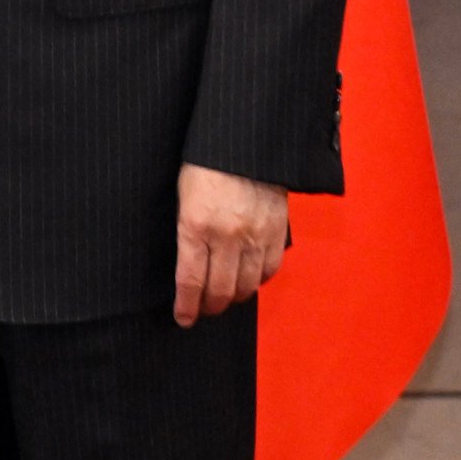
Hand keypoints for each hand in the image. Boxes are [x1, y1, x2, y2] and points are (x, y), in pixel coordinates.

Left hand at [173, 164, 290, 325]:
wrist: (245, 141)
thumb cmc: (206, 162)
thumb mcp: (183, 194)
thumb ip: (186, 230)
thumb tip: (187, 264)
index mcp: (195, 225)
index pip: (190, 281)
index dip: (186, 307)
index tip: (183, 318)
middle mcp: (226, 236)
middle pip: (219, 291)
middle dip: (208, 307)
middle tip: (203, 310)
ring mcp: (255, 235)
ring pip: (245, 286)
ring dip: (233, 296)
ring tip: (224, 296)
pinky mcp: (277, 231)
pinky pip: (269, 270)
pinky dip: (258, 279)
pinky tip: (248, 277)